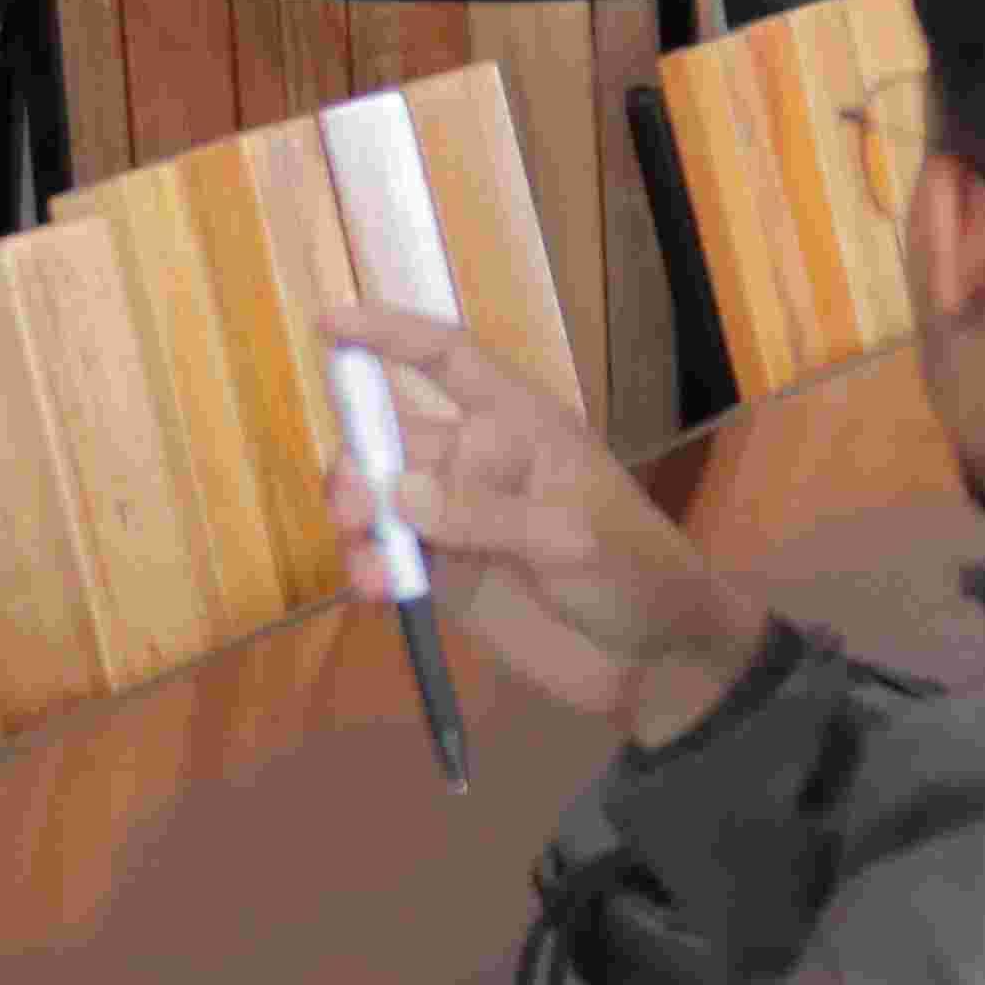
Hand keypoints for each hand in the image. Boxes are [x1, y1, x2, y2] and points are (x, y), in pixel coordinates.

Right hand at [318, 303, 772, 732]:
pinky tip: (376, 589)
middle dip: (361, 460)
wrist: (655, 661)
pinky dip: (370, 566)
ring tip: (368, 560)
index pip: (447, 361)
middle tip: (354, 505)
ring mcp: (458, 521)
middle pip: (395, 438)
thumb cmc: (635, 573)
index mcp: (518, 426)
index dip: (390, 336)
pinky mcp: (446, 575)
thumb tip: (398, 493)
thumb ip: (482, 513)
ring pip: (381, 500)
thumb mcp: (569, 537)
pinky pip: (388, 557)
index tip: (330, 324)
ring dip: (359, 519)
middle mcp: (479, 463)